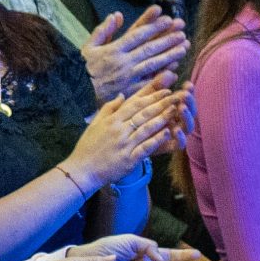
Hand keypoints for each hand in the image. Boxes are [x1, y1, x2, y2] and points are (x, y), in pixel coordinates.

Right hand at [66, 89, 185, 191]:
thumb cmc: (88, 146)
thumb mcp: (95, 123)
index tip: (165, 90)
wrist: (82, 170)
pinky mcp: (129, 159)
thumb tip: (121, 95)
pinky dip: (157, 140)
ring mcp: (125, 145)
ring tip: (175, 110)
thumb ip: (108, 108)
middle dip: (162, 103)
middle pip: (144, 113)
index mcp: (112, 120)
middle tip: (177, 95)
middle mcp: (119, 130)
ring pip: (147, 128)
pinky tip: (168, 133)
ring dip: (162, 118)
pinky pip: (146, 147)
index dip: (152, 96)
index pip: (135, 104)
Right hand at [83, 6, 189, 102]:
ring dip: (170, 55)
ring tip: (184, 47)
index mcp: (114, 50)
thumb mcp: (88, 46)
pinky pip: (148, 83)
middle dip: (168, 39)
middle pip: (149, 48)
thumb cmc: (82, 69)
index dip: (154, 26)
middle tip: (182, 32)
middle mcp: (123, 62)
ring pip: (153, 64)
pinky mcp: (129, 91)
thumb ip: (103, 30)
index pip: (138, 34)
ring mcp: (128, 77)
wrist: (77, 94)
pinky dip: (161, 77)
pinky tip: (174, 71)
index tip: (168, 19)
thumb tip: (116, 15)